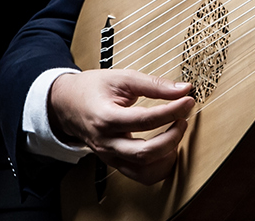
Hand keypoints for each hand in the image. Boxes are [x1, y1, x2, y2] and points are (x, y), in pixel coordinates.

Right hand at [48, 70, 194, 183]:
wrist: (67, 104)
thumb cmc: (93, 88)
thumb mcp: (122, 78)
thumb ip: (154, 84)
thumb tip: (183, 89)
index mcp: (106, 118)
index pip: (146, 120)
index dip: (172, 111)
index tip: (188, 101)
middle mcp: (107, 143)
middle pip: (145, 152)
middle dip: (172, 137)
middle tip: (183, 119)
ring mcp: (110, 156)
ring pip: (144, 170)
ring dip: (167, 155)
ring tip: (175, 133)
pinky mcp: (115, 162)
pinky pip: (140, 175)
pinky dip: (159, 166)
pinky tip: (166, 148)